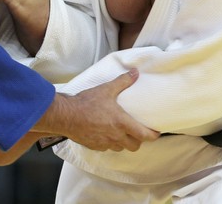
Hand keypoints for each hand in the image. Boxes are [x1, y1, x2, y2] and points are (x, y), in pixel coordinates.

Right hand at [34, 69, 159, 151]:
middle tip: (137, 131)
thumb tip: (135, 73)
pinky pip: (107, 148)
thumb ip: (123, 82)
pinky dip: (109, 142)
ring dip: (123, 142)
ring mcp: (105, 143)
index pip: (145, 136)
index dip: (153, 135)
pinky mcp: (95, 146)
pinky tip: (105, 133)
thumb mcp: (106, 89)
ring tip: (121, 132)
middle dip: (138, 140)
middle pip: (135, 145)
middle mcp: (116, 136)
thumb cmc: (87, 103)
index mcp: (122, 123)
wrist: (66, 115)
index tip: (156, 132)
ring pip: (121, 148)